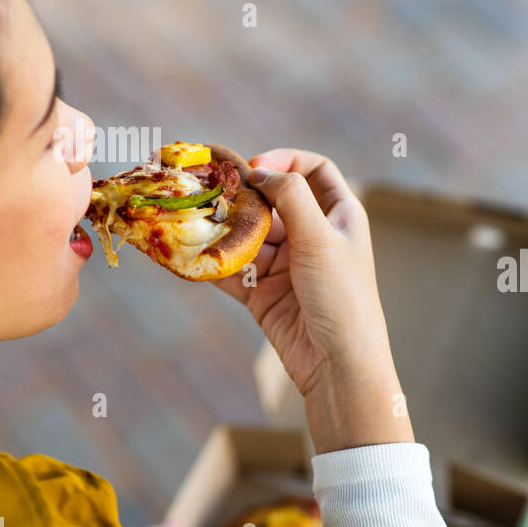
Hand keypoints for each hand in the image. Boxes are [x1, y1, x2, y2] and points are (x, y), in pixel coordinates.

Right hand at [213, 148, 411, 452]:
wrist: (339, 366)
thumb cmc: (341, 297)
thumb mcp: (321, 238)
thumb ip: (291, 197)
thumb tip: (261, 171)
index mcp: (341, 217)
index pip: (316, 170)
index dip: (287, 160)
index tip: (255, 166)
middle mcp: (315, 237)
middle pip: (273, 202)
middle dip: (240, 196)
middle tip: (205, 189)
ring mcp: (289, 266)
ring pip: (249, 237)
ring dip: (221, 230)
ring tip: (188, 220)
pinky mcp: (266, 295)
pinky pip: (234, 271)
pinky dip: (212, 263)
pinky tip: (185, 255)